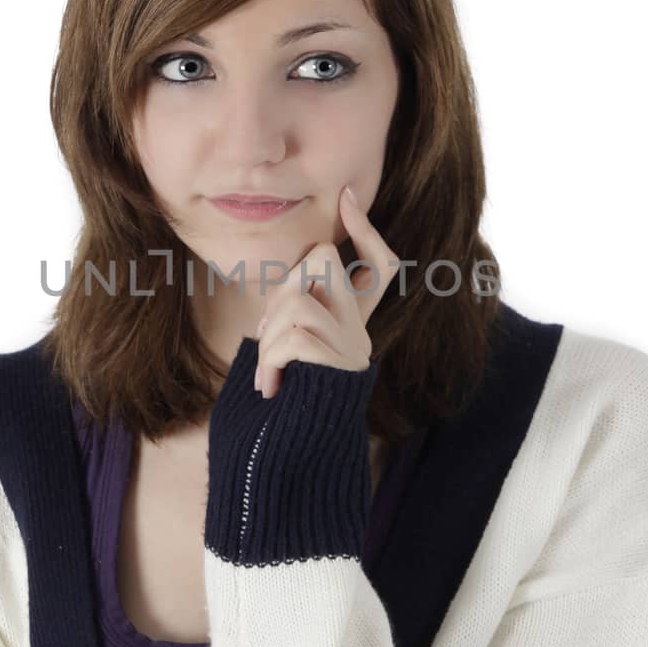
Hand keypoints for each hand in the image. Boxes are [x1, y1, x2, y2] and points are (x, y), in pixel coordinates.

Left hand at [253, 184, 398, 397]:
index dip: (366, 229)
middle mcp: (361, 329)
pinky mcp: (337, 367)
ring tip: (267, 370)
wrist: (293, 450)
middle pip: (325, 262)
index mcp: (353, 320)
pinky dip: (270, 361)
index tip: (348, 196)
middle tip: (268, 333)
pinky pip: (292, 338)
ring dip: (269, 334)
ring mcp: (352, 347)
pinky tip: (270, 386)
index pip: (380, 263)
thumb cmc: (287, 396)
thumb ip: (299, 309)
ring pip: (299, 299)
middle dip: (284, 284)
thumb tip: (293, 278)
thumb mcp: (293, 344)